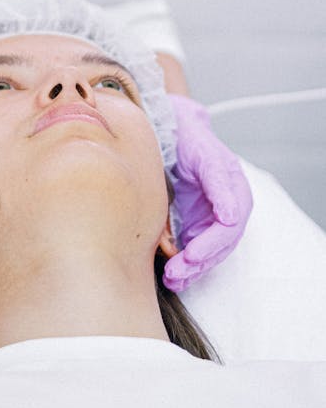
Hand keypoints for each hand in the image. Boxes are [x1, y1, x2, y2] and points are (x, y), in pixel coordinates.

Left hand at [163, 96, 252, 292]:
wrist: (172, 128)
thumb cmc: (189, 136)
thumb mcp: (203, 153)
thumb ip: (217, 181)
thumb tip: (230, 217)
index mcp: (234, 188)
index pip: (229, 227)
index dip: (211, 243)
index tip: (192, 254)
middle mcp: (227, 206)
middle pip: (220, 245)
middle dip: (199, 263)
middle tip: (176, 272)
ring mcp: (212, 216)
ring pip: (209, 252)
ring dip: (192, 270)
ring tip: (172, 279)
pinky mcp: (196, 222)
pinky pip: (196, 249)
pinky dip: (186, 265)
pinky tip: (172, 277)